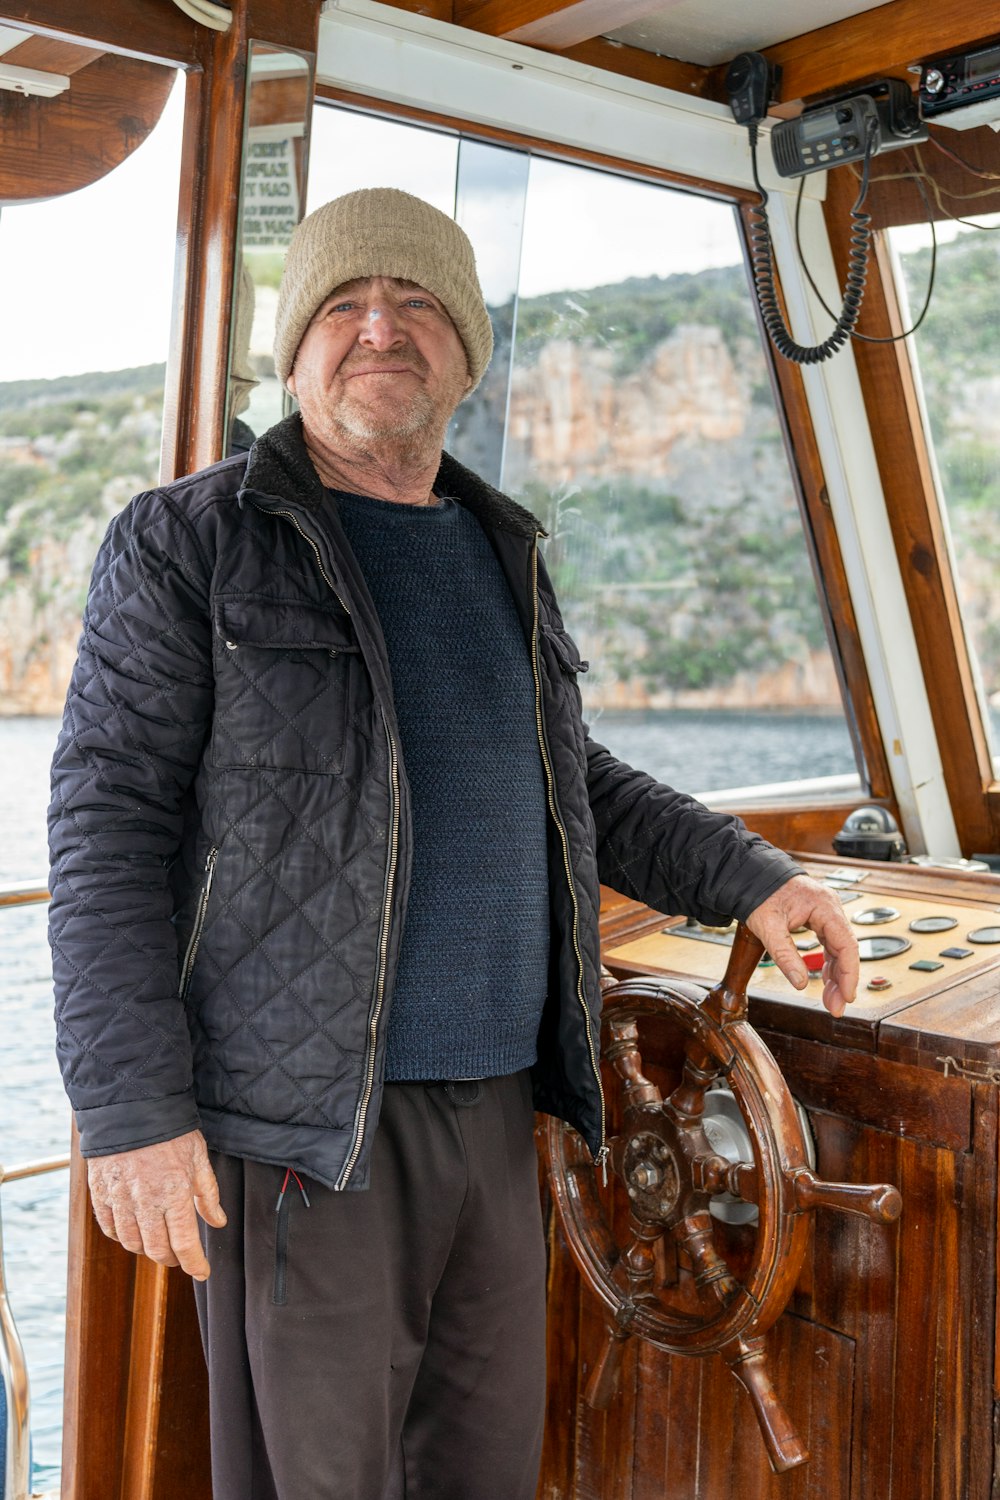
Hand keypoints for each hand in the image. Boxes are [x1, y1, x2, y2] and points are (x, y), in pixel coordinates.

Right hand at [87, 1129, 225, 1279]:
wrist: (132, 1107)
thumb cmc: (171, 1132)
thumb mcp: (198, 1158)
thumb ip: (208, 1193)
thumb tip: (218, 1221)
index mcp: (174, 1194)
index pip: (185, 1243)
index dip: (194, 1264)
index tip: (202, 1271)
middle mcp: (146, 1203)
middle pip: (157, 1250)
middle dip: (172, 1259)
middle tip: (180, 1257)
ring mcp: (120, 1200)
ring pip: (132, 1243)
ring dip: (147, 1249)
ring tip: (158, 1242)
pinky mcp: (101, 1194)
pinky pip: (110, 1228)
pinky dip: (122, 1236)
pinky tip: (134, 1230)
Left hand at [744, 874, 858, 1017]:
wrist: (751, 876)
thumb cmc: (759, 894)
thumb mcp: (768, 926)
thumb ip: (785, 954)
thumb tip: (800, 983)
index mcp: (824, 906)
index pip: (847, 944)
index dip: (849, 973)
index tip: (846, 997)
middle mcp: (831, 908)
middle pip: (846, 949)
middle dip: (843, 980)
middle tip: (836, 1007)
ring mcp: (826, 913)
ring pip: (839, 949)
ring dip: (837, 975)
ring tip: (831, 1000)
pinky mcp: (819, 918)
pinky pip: (830, 944)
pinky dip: (828, 963)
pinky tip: (826, 981)